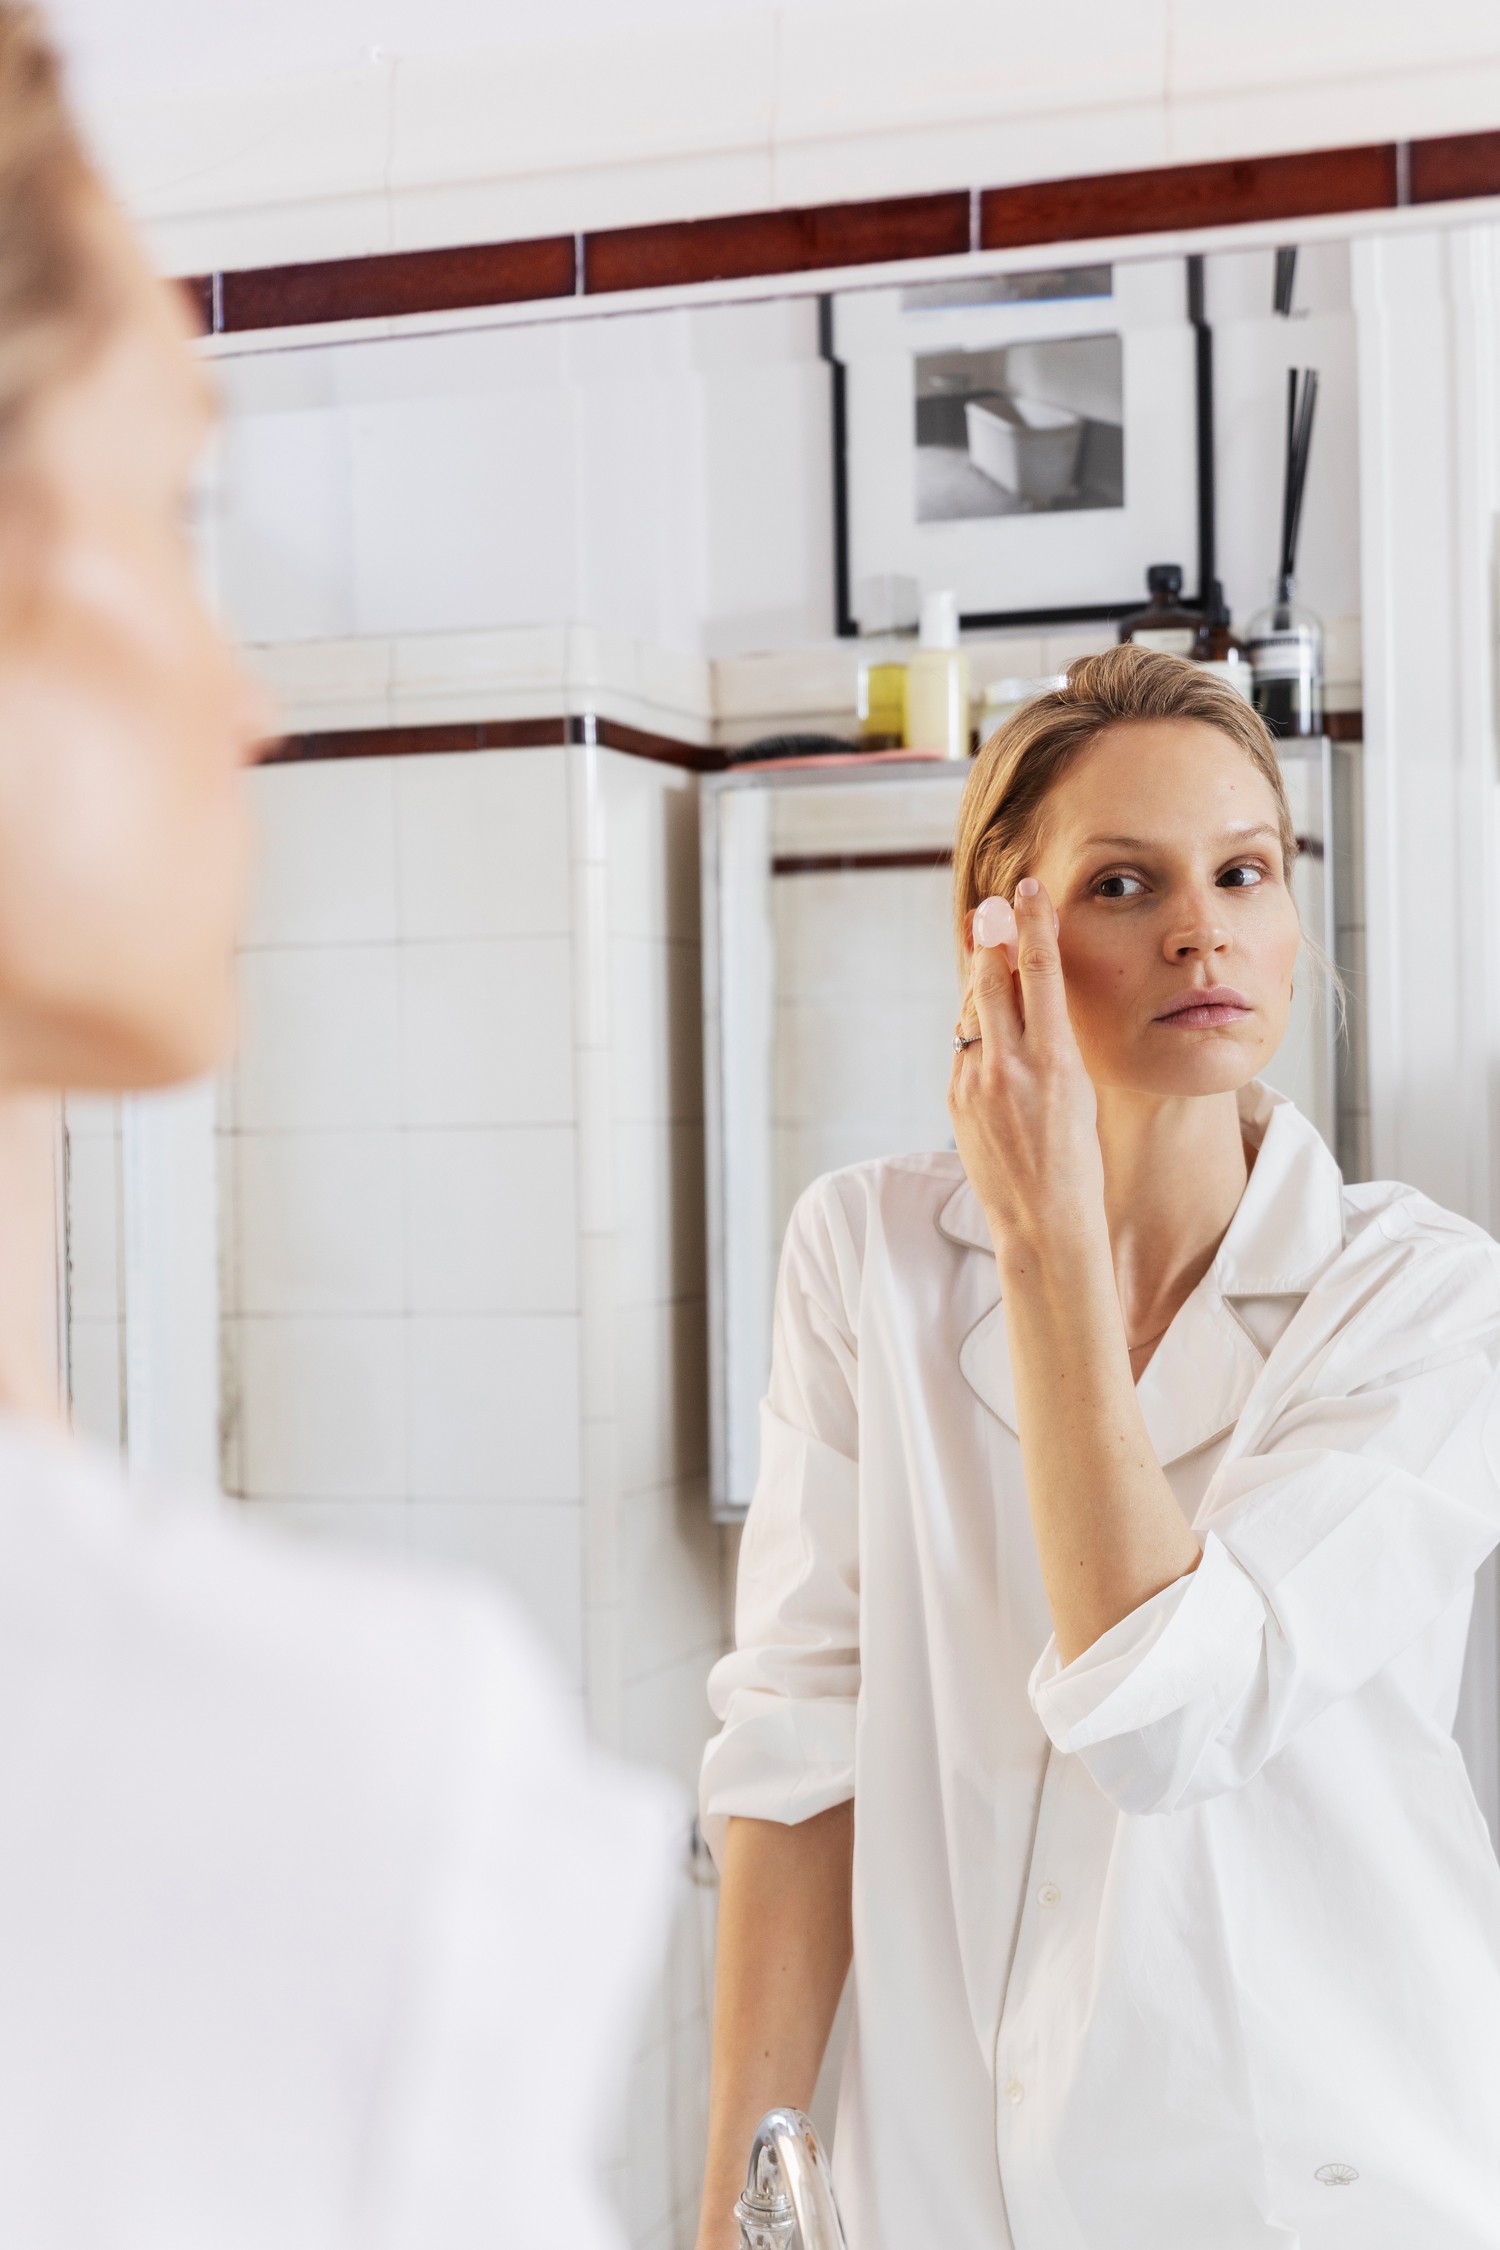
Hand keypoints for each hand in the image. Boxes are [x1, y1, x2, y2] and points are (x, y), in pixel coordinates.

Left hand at [947, 878, 1103, 1259]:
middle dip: (991, 940)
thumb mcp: (1081, 1091)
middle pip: (990, 978)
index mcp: (1056, 1060)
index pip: (1038, 971)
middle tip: (992, 909)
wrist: (1044, 1221)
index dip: (1030, 923)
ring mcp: (976, 1082)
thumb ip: (1053, 1042)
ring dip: (981, 984)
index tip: (1025, 889)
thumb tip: (1029, 997)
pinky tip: (987, 1031)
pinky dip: (975, 1032)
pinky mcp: (956, 1100)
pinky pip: (964, 1048)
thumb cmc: (1078, 1160)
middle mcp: (1011, 1065)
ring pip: (972, 1011)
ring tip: (990, 959)